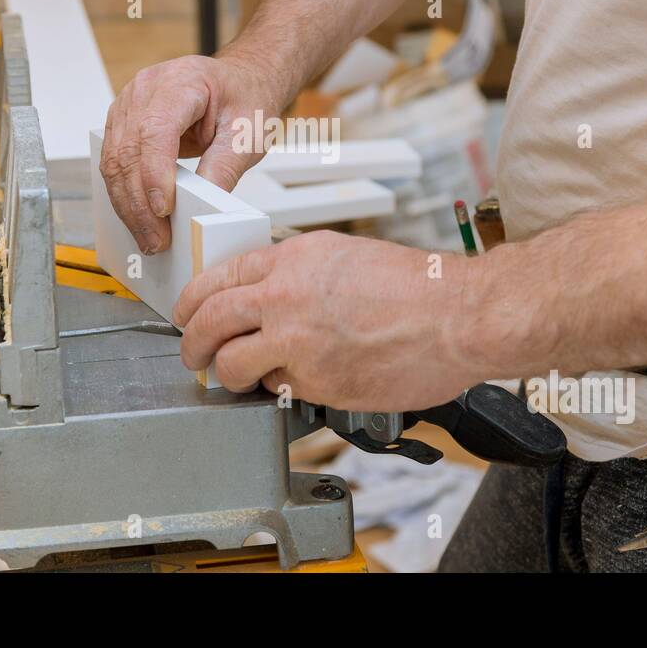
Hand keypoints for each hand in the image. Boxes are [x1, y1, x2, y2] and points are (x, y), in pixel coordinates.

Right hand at [100, 54, 285, 253]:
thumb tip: (201, 208)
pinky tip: (138, 217)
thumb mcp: (248, 134)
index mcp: (181, 82)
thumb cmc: (245, 96)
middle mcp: (146, 88)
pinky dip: (124, 194)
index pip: (155, 131)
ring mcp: (129, 104)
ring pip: (114, 161)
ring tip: (149, 236)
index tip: (164, 210)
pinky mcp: (123, 123)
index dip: (155, 174)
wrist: (241, 79)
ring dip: (128, 204)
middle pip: (128, 151)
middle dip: (140, 203)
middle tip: (158, 238)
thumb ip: (224, 169)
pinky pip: (113, 162)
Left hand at [174, 230, 500, 410]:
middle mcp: (286, 295)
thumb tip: (269, 291)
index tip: (186, 315)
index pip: (217, 277)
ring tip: (237, 380)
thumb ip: (300, 271)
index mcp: (293, 259)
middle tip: (194, 355)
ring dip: (228, 376)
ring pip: (230, 365)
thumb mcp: (346, 255)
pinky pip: (275, 391)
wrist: (460, 316)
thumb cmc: (420, 288)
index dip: (192, 301)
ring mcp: (297, 341)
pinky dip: (277, 392)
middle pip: (207, 321)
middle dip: (191, 343)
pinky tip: (292, 386)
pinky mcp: (315, 382)